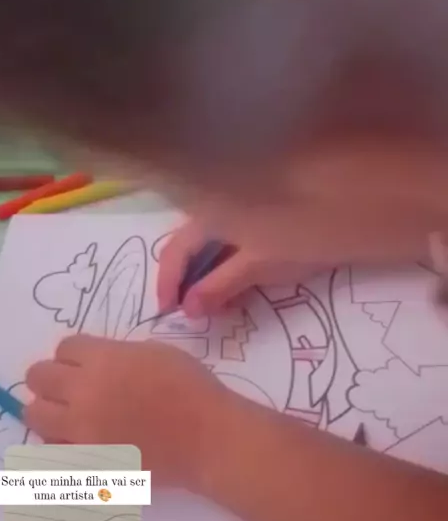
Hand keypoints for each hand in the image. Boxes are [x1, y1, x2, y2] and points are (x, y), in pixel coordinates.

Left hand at [24, 334, 226, 486]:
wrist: (207, 437)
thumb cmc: (191, 387)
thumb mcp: (155, 352)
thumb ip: (117, 354)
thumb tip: (97, 364)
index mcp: (102, 360)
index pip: (63, 348)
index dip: (75, 354)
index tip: (86, 362)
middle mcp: (83, 392)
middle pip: (39, 377)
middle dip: (51, 377)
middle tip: (67, 386)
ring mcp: (81, 430)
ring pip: (35, 415)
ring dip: (47, 409)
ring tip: (67, 414)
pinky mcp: (87, 460)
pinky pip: (53, 450)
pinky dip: (60, 443)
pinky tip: (78, 440)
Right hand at [157, 218, 322, 316]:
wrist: (354, 206)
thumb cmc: (301, 232)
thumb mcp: (257, 264)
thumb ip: (219, 286)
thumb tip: (188, 309)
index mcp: (210, 213)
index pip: (175, 251)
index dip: (168, 283)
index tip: (169, 313)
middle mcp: (218, 207)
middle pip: (189, 247)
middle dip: (188, 282)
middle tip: (196, 314)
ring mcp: (240, 211)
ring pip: (211, 248)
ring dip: (208, 277)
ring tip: (219, 307)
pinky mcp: (260, 220)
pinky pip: (231, 245)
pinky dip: (228, 268)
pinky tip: (239, 287)